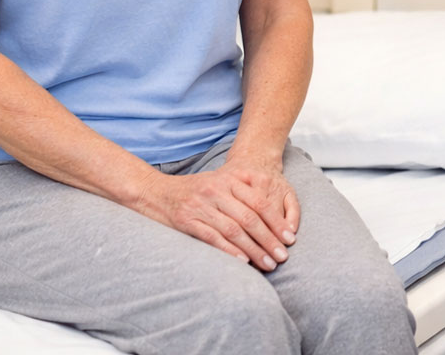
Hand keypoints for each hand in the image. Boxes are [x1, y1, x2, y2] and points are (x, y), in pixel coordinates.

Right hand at [131, 154, 299, 269]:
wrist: (154, 192)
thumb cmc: (191, 191)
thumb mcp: (218, 183)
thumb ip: (241, 193)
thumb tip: (272, 215)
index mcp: (228, 180)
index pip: (260, 202)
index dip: (277, 222)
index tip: (289, 239)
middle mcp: (216, 191)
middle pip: (250, 218)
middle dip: (269, 239)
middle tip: (283, 256)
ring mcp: (201, 206)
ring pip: (234, 230)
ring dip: (254, 250)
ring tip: (268, 263)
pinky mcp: (187, 220)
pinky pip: (213, 237)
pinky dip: (229, 250)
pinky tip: (243, 261)